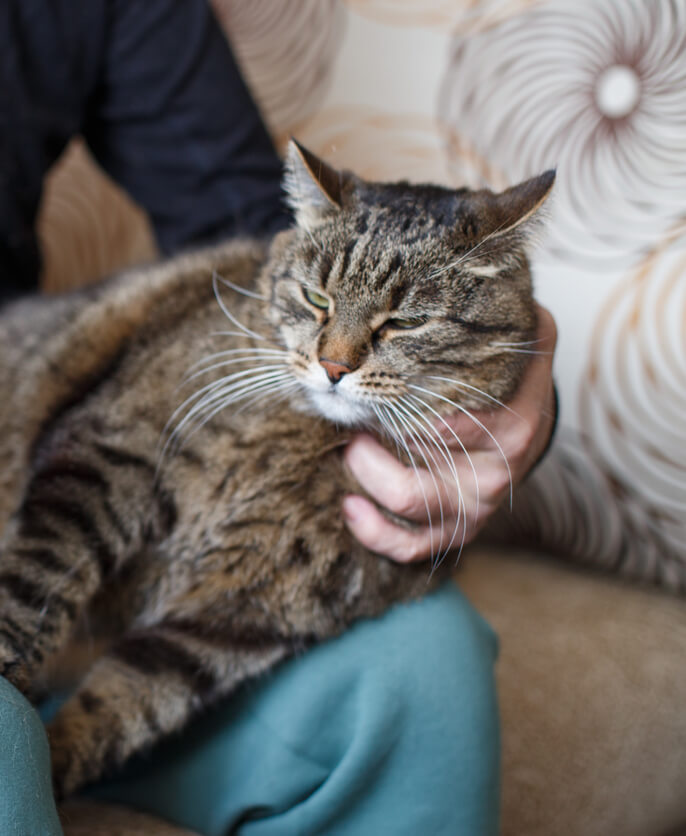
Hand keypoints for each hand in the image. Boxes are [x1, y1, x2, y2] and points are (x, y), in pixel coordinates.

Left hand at [342, 305, 557, 562]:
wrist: (524, 421)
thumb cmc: (503, 373)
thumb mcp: (514, 333)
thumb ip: (487, 312)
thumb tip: (441, 277)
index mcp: (512, 414)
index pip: (444, 408)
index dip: (394, 392)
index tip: (364, 375)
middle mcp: (498, 465)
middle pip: (419, 456)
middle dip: (370, 431)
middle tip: (346, 404)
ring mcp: (478, 503)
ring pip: (410, 500)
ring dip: (366, 471)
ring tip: (349, 443)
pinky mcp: (457, 530)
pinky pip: (411, 545)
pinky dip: (373, 531)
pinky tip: (348, 505)